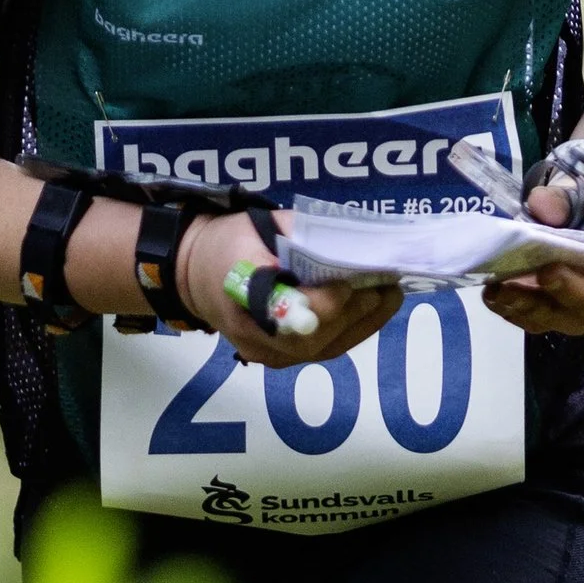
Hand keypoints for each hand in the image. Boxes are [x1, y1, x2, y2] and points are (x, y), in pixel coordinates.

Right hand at [176, 210, 401, 367]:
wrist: (194, 274)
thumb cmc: (230, 243)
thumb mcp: (259, 223)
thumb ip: (304, 233)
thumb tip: (354, 239)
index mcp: (243, 294)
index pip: (292, 311)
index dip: (328, 301)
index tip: (354, 279)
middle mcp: (254, 334)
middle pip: (314, 337)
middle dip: (357, 311)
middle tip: (388, 285)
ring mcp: (266, 353)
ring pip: (323, 349)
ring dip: (363, 324)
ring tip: (389, 297)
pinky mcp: (277, 359)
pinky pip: (320, 352)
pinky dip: (351, 332)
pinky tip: (372, 312)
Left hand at [482, 179, 583, 337]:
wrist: (570, 227)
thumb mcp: (580, 195)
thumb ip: (562, 199)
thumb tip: (541, 206)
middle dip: (566, 290)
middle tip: (547, 271)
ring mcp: (572, 313)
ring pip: (552, 318)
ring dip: (526, 305)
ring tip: (500, 288)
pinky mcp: (544, 317)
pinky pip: (526, 319)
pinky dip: (507, 307)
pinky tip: (493, 292)